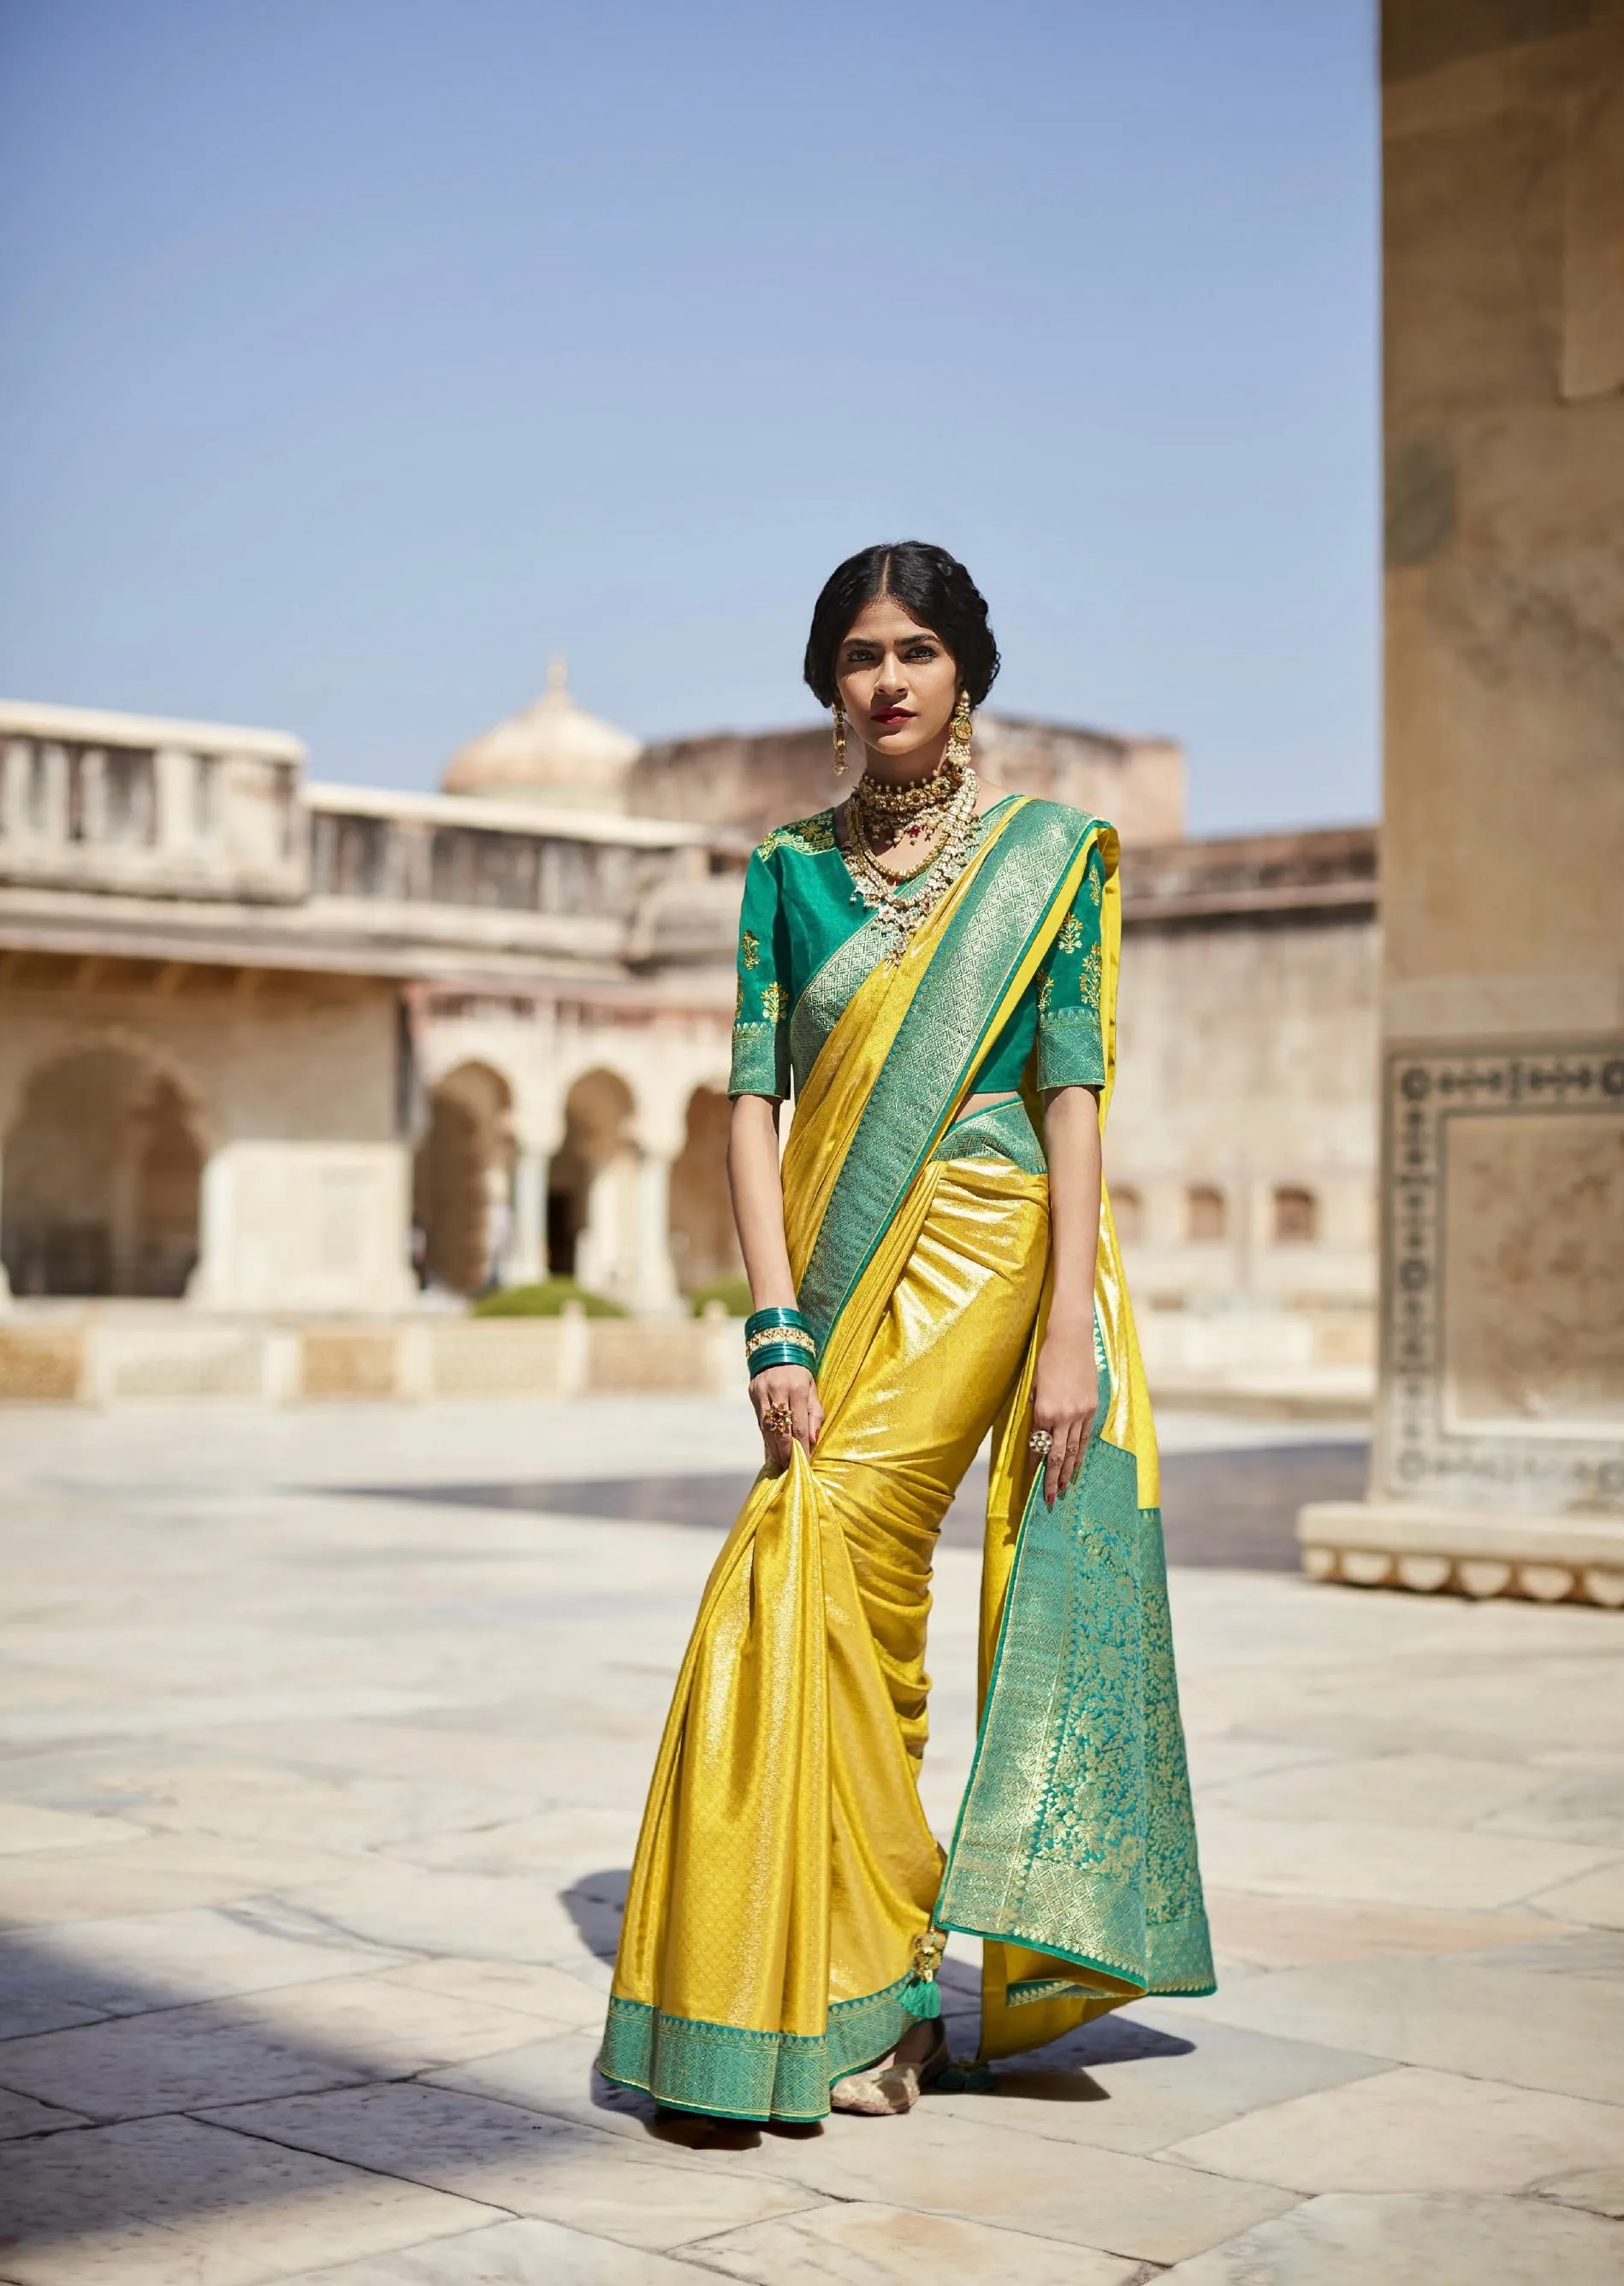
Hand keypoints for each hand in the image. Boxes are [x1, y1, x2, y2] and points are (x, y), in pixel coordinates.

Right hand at [751, 1362, 822, 1473]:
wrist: (778, 1350)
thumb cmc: (801, 1374)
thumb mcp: (813, 1390)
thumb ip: (815, 1414)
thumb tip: (813, 1440)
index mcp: (798, 1389)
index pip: (799, 1426)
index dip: (801, 1447)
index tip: (806, 1462)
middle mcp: (778, 1390)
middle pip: (781, 1430)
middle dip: (786, 1452)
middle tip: (791, 1467)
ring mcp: (762, 1392)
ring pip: (767, 1428)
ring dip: (774, 1448)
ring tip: (781, 1462)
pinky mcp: (752, 1393)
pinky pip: (760, 1421)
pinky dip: (766, 1436)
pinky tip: (772, 1447)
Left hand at [1031, 1314, 1096, 1505]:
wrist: (1071, 1339)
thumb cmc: (1046, 1360)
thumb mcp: (1032, 1386)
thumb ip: (1034, 1413)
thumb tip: (1035, 1436)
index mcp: (1043, 1411)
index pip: (1038, 1447)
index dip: (1035, 1467)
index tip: (1032, 1484)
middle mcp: (1063, 1416)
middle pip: (1057, 1456)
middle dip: (1053, 1480)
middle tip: (1050, 1499)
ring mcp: (1080, 1413)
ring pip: (1074, 1450)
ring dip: (1068, 1472)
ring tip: (1064, 1490)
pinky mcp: (1092, 1408)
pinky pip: (1085, 1437)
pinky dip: (1080, 1454)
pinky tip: (1077, 1466)